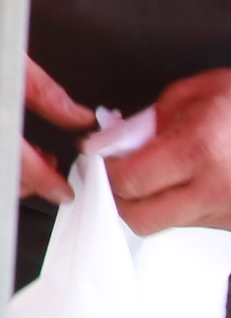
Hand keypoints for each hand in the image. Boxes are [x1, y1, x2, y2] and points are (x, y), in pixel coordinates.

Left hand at [111, 71, 230, 234]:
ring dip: (151, 203)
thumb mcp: (197, 93)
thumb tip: (113, 143)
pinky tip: (191, 181)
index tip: (100, 159)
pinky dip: (181, 206)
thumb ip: (149, 121)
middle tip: (120, 174)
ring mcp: (229, 211)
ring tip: (162, 173)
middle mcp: (216, 188)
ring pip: (166, 224)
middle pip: (140, 218)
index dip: (104, 170)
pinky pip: (194, 222)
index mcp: (200, 150)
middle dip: (121, 197)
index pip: (126, 182)